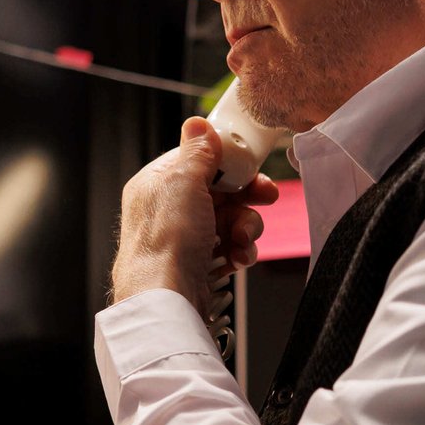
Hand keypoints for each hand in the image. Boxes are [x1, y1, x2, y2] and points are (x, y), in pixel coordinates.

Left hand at [111, 116, 277, 312]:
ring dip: (246, 227)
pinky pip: (230, 248)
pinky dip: (240, 251)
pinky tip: (238, 258)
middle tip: (266, 196)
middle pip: (219, 191)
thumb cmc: (167, 242)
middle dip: (245, 198)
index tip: (251, 164)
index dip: (228, 161)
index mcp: (158, 184)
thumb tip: (198, 124)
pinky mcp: (198, 265)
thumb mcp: (184, 182)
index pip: (198, 161)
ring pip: (229, 220)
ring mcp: (184, 239)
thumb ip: (197, 153)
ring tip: (243, 239)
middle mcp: (168, 210)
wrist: (166, 299)